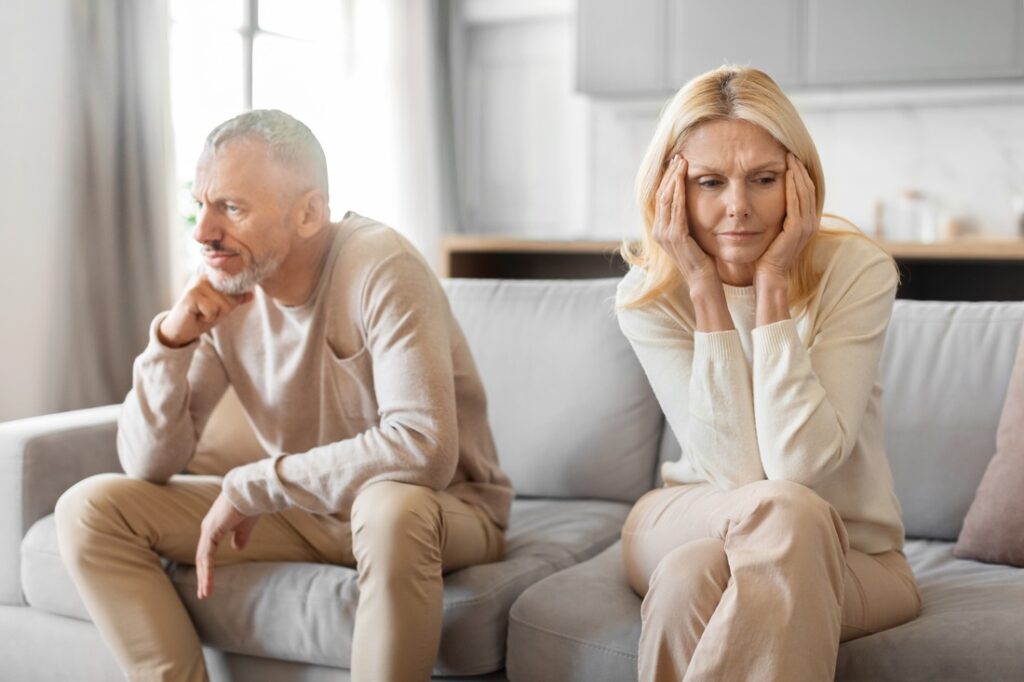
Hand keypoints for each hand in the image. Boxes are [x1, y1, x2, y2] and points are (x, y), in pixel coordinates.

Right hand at [158, 275, 252, 347]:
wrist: (181, 329)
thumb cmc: (201, 315)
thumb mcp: (222, 307)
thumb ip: (235, 299)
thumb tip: (251, 293)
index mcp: (212, 276)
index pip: (235, 287)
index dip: (230, 301)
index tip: (216, 305)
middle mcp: (205, 276)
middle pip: (231, 297)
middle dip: (222, 310)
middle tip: (207, 311)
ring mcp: (197, 284)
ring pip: (223, 304)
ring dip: (215, 315)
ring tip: (201, 313)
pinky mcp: (191, 296)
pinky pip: (213, 310)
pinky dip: (208, 318)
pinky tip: (196, 315)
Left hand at [195, 492, 258, 599]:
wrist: (250, 492)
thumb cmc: (249, 505)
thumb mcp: (245, 526)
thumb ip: (240, 537)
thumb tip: (237, 548)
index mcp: (214, 528)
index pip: (208, 552)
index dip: (208, 568)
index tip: (209, 583)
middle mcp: (208, 529)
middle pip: (202, 557)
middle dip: (203, 576)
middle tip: (204, 594)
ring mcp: (208, 530)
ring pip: (203, 559)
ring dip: (203, 577)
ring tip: (205, 594)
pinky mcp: (211, 532)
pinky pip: (207, 555)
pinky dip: (207, 570)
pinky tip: (207, 582)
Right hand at [652, 155, 718, 287]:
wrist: (703, 280)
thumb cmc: (702, 258)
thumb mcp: (692, 235)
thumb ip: (687, 220)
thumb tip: (691, 202)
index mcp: (661, 229)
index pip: (661, 197)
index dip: (667, 178)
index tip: (677, 162)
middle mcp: (659, 231)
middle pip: (661, 194)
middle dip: (670, 173)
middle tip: (679, 155)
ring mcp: (664, 234)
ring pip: (666, 198)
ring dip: (674, 178)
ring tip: (682, 161)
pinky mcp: (675, 236)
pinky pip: (675, 209)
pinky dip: (678, 191)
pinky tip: (683, 178)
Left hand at [756, 152, 817, 282]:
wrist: (768, 275)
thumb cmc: (767, 254)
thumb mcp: (774, 229)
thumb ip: (778, 214)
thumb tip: (769, 196)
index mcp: (806, 221)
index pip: (806, 191)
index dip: (800, 174)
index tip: (790, 158)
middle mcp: (810, 222)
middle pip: (808, 188)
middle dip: (800, 169)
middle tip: (791, 152)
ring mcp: (805, 226)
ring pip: (804, 192)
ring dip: (797, 174)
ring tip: (789, 158)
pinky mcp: (797, 230)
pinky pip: (796, 203)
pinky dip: (792, 187)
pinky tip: (787, 174)